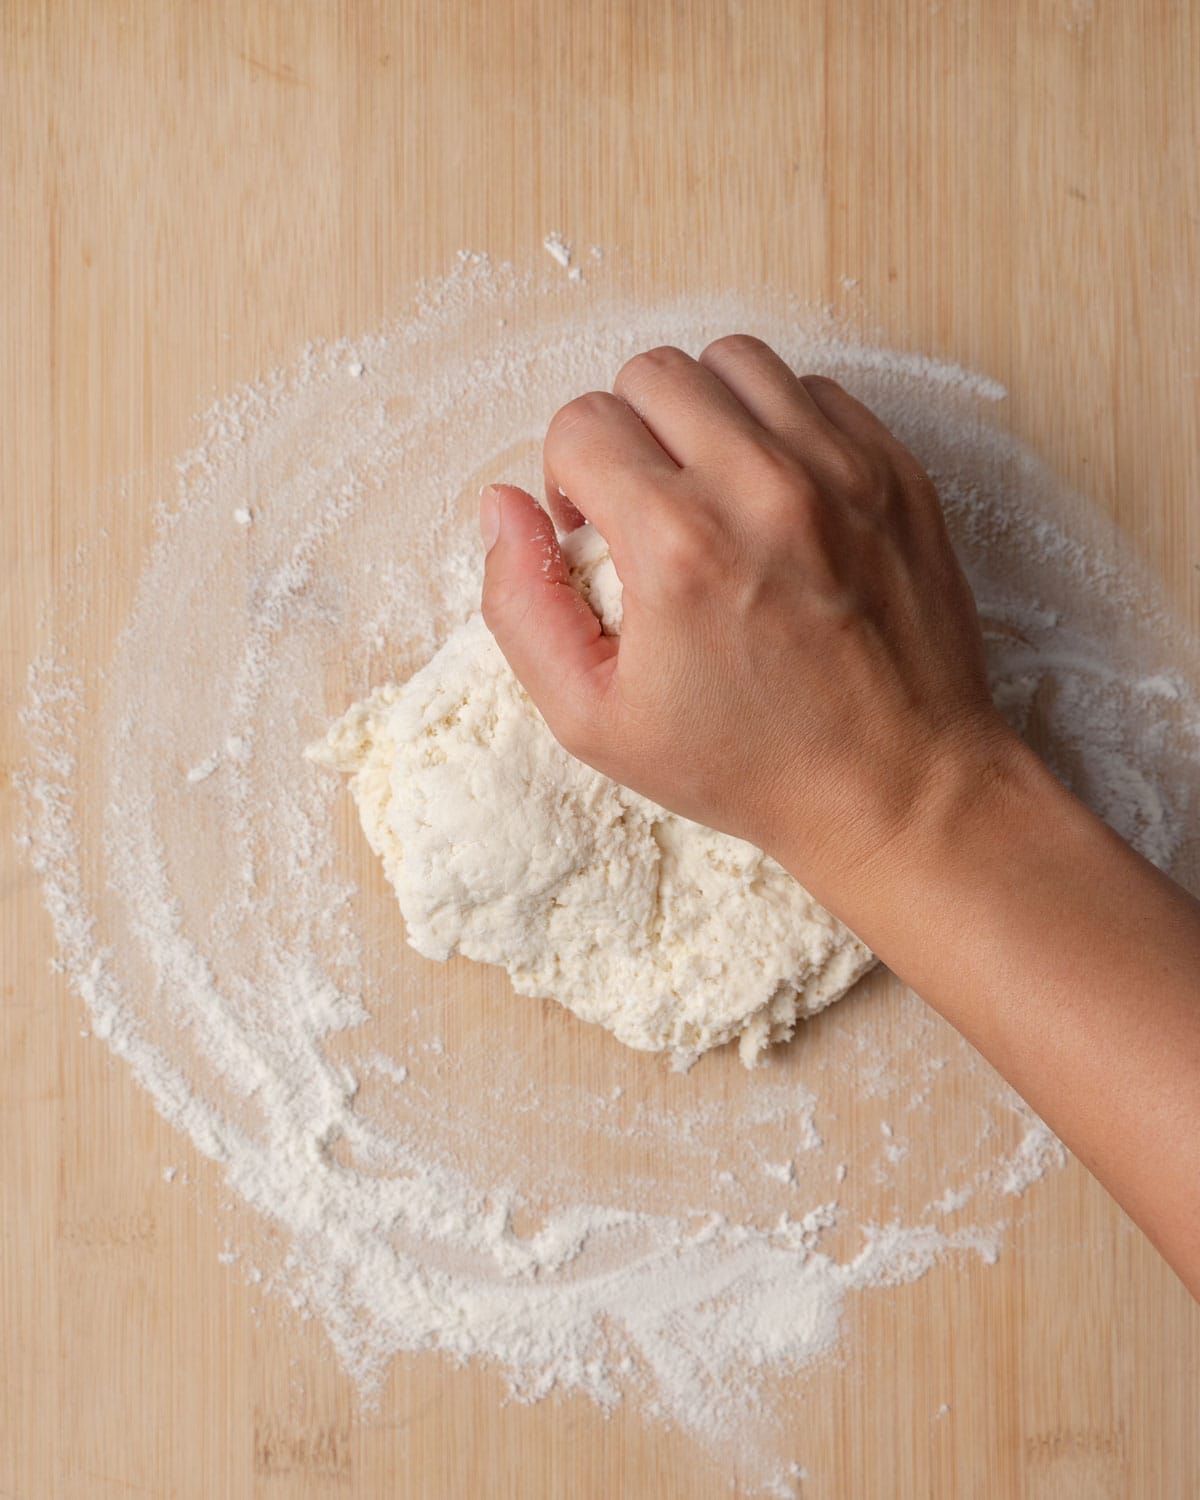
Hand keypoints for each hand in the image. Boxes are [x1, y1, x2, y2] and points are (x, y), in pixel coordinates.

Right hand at [480, 335, 1016, 900]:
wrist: (897, 786)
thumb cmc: (746, 763)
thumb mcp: (594, 721)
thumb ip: (520, 606)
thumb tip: (500, 506)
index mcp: (678, 545)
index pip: (582, 423)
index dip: (568, 478)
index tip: (595, 533)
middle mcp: (762, 486)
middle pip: (652, 372)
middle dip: (627, 433)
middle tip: (646, 507)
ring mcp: (841, 470)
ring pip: (735, 362)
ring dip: (702, 413)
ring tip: (709, 488)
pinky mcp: (895, 470)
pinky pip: (814, 390)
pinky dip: (779, 427)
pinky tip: (774, 496)